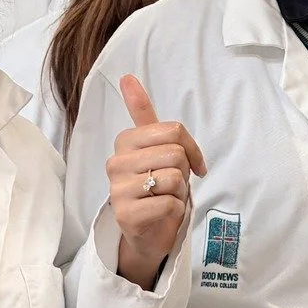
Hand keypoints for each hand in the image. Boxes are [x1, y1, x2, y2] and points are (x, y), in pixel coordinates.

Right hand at [108, 75, 206, 290]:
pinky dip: (176, 210)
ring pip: (174, 178)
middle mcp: (115, 163)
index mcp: (124, 142)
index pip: (174, 131)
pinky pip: (170, 203)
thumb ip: (142, 112)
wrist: (146, 232)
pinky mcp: (126, 215)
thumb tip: (127, 76)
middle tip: (171, 185)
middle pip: (176, 154)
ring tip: (164, 198)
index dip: (192, 150)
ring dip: (179, 193)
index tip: (192, 163)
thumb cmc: (155, 185)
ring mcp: (118, 190)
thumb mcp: (154, 147)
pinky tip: (162, 213)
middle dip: (183, 173)